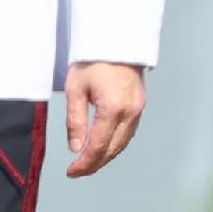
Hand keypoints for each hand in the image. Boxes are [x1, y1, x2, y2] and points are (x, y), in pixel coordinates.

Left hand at [64, 61, 146, 178]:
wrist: (115, 40)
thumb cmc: (92, 60)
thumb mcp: (76, 89)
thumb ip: (75, 121)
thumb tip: (76, 148)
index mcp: (113, 108)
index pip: (98, 146)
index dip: (85, 163)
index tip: (72, 172)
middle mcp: (130, 112)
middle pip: (113, 149)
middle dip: (95, 164)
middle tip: (78, 172)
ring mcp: (138, 109)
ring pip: (123, 143)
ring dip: (106, 156)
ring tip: (89, 164)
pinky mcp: (140, 105)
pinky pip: (129, 132)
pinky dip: (116, 144)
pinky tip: (104, 147)